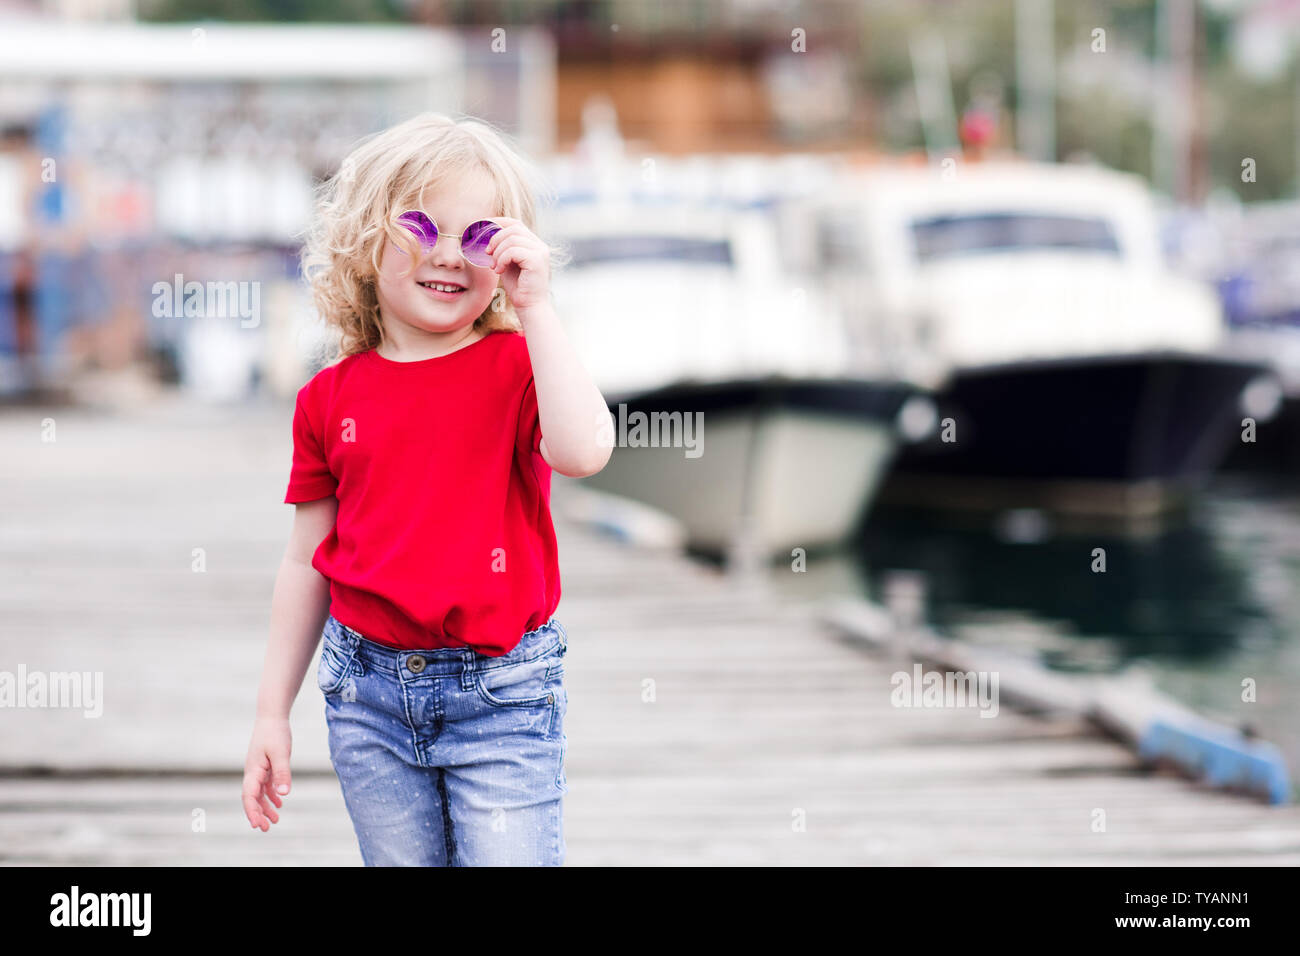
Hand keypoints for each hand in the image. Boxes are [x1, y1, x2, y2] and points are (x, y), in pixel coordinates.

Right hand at [242, 716, 292, 830]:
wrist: (272, 716)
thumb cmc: (275, 733)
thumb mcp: (281, 753)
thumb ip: (282, 773)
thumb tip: (284, 794)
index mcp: (253, 771)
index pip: (249, 796)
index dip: (252, 811)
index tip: (257, 825)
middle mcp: (253, 772)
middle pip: (252, 798)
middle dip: (258, 814)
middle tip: (266, 828)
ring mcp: (259, 769)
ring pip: (259, 793)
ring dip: (265, 807)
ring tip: (275, 820)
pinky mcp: (266, 765)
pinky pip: (266, 784)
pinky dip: (271, 795)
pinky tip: (280, 802)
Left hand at [484, 217, 551, 315]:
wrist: (530, 307)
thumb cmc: (518, 288)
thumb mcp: (508, 263)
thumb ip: (503, 249)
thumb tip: (486, 236)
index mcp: (534, 244)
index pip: (516, 223)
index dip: (498, 222)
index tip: (482, 229)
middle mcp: (540, 245)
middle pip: (514, 228)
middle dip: (495, 238)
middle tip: (487, 253)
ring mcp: (540, 252)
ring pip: (512, 239)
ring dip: (498, 252)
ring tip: (494, 266)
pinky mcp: (537, 260)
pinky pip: (513, 251)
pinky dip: (502, 259)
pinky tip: (499, 271)